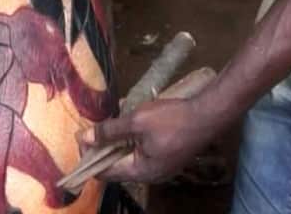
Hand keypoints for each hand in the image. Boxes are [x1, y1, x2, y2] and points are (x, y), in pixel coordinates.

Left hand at [77, 98, 222, 183]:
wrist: (208, 115)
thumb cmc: (173, 119)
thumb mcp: (137, 121)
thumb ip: (110, 131)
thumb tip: (86, 137)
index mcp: (139, 172)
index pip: (104, 172)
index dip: (89, 156)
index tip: (82, 136)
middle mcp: (149, 175)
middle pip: (116, 166)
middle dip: (103, 147)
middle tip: (94, 127)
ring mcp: (160, 167)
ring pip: (130, 158)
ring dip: (118, 141)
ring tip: (111, 122)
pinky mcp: (168, 157)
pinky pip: (143, 152)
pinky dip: (133, 140)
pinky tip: (131, 122)